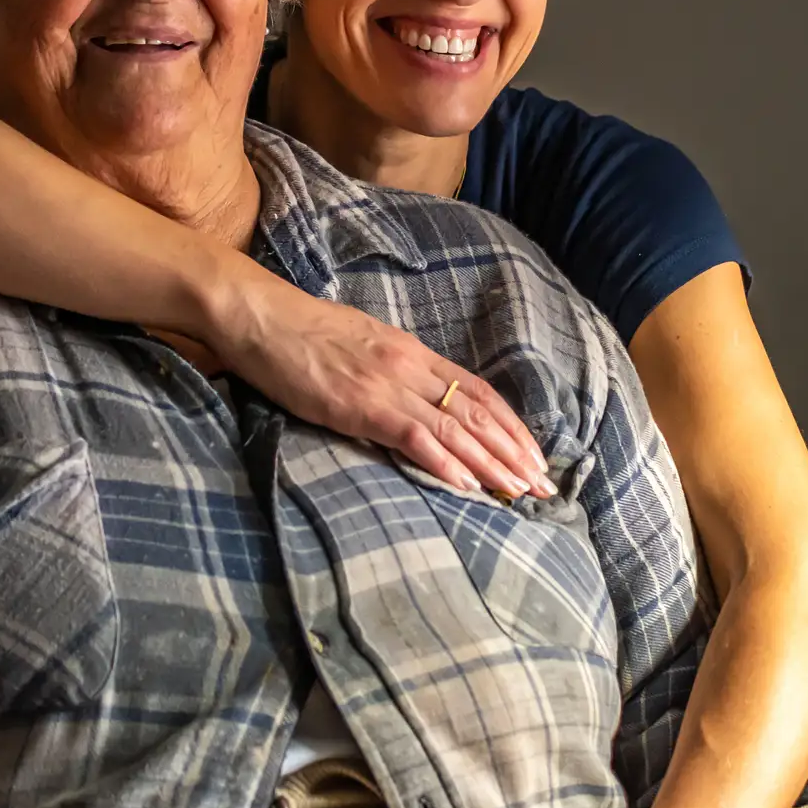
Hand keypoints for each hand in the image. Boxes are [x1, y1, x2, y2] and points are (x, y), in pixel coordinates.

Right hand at [212, 270, 550, 497]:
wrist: (263, 316)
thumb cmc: (303, 332)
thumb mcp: (363, 345)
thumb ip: (394, 370)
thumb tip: (414, 397)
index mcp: (412, 352)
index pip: (477, 391)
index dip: (510, 424)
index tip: (534, 453)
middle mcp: (410, 367)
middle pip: (476, 412)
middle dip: (513, 451)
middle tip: (544, 486)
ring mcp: (387, 385)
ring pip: (454, 428)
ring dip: (491, 463)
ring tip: (519, 491)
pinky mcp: (360, 405)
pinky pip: (413, 437)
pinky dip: (445, 463)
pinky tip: (468, 485)